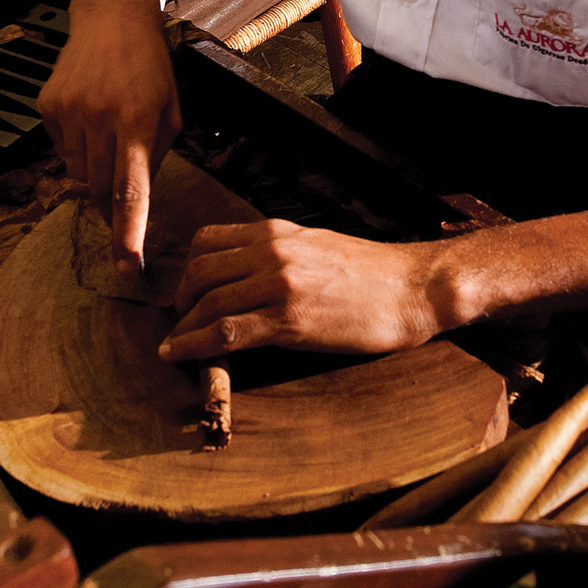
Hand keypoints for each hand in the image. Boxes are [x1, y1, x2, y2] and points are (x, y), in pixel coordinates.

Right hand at [41, 2, 179, 276]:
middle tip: (122, 191)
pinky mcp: (48, 106)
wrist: (112, 17)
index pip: (131, 192)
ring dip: (94, 170)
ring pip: (77, 174)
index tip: (127, 267)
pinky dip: (76, 146)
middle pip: (99, 190)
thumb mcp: (171, 110)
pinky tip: (89, 116)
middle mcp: (100, 118)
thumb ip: (155, 156)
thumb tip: (134, 200)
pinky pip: (61, 150)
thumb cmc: (150, 66)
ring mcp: (69, 112)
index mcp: (139, 122)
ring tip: (108, 133)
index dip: (128, 235)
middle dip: (110, 203)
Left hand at [158, 220, 447, 358]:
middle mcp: (271, 252)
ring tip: (175, 345)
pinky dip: (194, 345)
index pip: (208, 241)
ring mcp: (279, 285)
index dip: (187, 269)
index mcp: (276, 232)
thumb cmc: (371, 273)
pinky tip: (180, 355)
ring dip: (182, 328)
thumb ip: (278, 253)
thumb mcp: (316, 246)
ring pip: (207, 303)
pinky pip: (226, 332)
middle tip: (178, 321)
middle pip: (200, 272)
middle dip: (180, 300)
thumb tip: (246, 273)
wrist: (412, 288)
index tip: (185, 292)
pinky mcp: (289, 320)